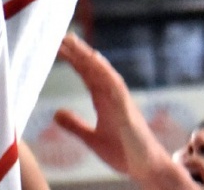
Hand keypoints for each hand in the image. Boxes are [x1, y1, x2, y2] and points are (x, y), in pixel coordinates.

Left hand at [53, 33, 188, 186]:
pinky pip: (116, 86)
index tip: (57, 45)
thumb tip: (55, 113)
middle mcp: (111, 94)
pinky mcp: (127, 109)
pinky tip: (95, 61)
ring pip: (103, 72)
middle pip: (92, 68)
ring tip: (74, 42)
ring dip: (88, 56)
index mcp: (103, 99)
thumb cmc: (124, 152)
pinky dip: (106, 72)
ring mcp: (120, 100)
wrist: (147, 167)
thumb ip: (75, 125)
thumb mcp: (92, 139)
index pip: (85, 73)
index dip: (72, 59)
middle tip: (61, 35)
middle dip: (77, 52)